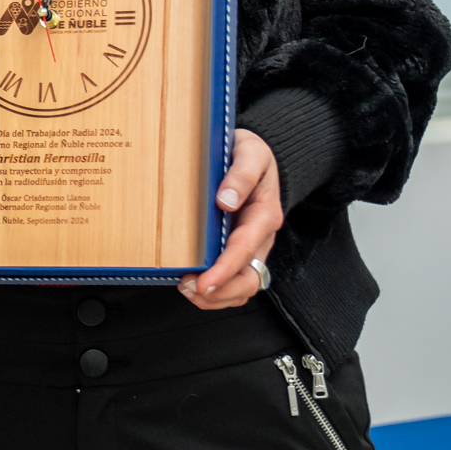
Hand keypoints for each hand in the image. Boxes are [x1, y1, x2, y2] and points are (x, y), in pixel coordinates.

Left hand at [181, 129, 281, 310]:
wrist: (253, 156)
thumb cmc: (250, 154)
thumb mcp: (251, 152)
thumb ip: (242, 174)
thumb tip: (226, 200)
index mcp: (263, 215)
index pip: (244, 250)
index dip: (223, 270)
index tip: (203, 283)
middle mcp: (260, 237)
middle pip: (248, 280)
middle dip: (220, 292)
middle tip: (189, 288)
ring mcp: (250, 247)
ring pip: (241, 286)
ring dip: (216, 297)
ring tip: (187, 289)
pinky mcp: (239, 251)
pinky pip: (233, 280)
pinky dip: (216, 290)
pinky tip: (193, 285)